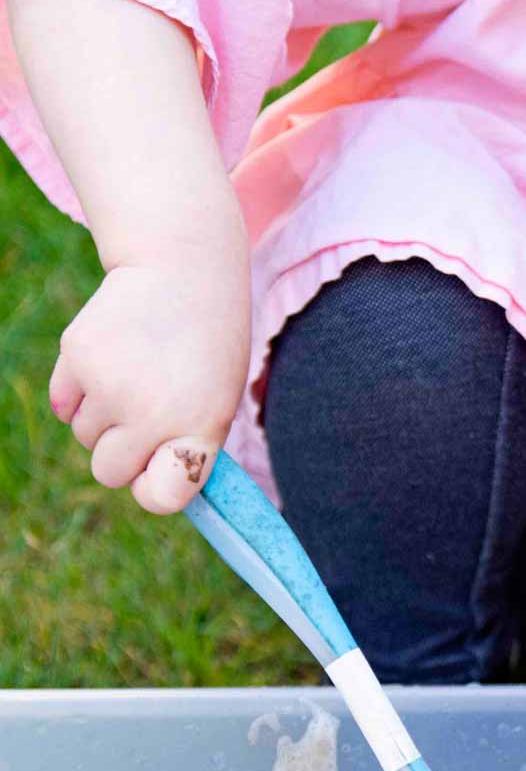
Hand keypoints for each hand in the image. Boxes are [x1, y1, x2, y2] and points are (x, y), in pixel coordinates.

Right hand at [50, 257, 249, 513]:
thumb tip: (150, 492)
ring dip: (102, 418)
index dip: (155, 486)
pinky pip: (63, 405)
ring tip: (135, 375)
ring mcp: (108, 383)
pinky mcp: (76, 355)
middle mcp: (150, 412)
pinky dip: (79, 394)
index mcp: (198, 428)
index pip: (159, 497)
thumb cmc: (206, 350)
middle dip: (123, 452)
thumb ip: (187, 452)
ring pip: (83, 436)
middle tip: (148, 412)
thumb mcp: (218, 403)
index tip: (162, 465)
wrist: (183, 272)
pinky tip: (109, 362)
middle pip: (109, 472)